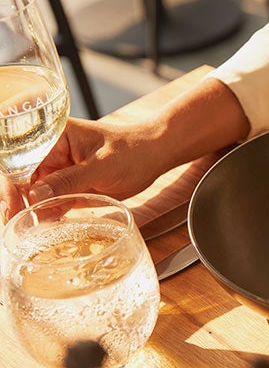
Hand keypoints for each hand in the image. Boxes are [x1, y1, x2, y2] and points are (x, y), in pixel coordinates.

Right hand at [0, 78, 249, 222]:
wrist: (154, 156)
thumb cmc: (133, 151)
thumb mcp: (103, 165)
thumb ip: (70, 179)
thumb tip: (36, 194)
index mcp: (53, 137)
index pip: (19, 159)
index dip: (10, 182)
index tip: (13, 204)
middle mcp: (50, 153)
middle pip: (20, 178)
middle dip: (15, 200)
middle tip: (14, 223)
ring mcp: (58, 171)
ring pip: (32, 193)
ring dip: (27, 210)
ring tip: (22, 230)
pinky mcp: (69, 187)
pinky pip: (50, 202)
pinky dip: (44, 215)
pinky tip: (38, 228)